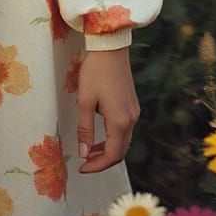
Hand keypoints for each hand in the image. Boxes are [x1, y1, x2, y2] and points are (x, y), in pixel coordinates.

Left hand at [76, 47, 139, 172]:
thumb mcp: (85, 101)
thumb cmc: (95, 72)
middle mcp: (131, 119)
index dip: (97, 165)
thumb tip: (84, 153)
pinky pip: (125, 129)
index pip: (112, 155)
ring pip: (123, 141)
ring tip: (89, 150)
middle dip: (102, 160)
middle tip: (84, 162)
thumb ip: (85, 129)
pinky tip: (100, 133)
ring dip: (108, 149)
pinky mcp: (132, 104)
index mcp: (120, 121)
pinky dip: (113, 137)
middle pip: (120, 151)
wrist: (111, 48)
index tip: (82, 168)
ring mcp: (134, 112)